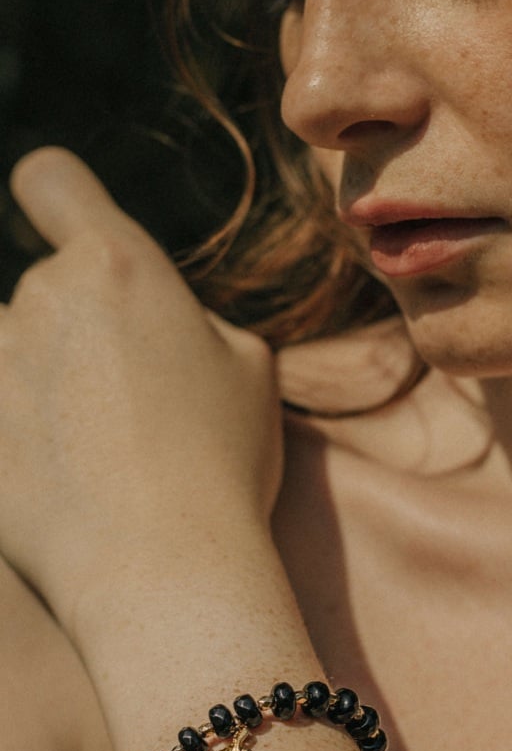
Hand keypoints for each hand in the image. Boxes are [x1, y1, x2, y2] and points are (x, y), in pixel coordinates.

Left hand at [1, 148, 282, 617]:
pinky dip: (13, 429)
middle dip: (71, 330)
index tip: (61, 231)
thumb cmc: (223, 464)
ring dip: (32, 379)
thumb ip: (192, 319)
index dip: (54, 200)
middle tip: (120, 402)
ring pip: (7, 349)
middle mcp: (41, 299)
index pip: (49, 179)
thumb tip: (164, 318)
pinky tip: (51, 475)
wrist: (166, 570)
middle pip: (38, 287)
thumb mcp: (249, 368)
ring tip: (82, 446)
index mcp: (118, 266)